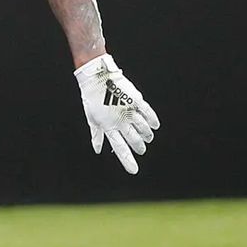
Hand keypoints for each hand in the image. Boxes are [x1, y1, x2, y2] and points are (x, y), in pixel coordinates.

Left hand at [74, 54, 159, 174]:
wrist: (97, 76)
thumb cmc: (92, 97)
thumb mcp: (91, 117)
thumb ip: (96, 134)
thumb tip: (97, 150)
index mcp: (107, 126)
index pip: (119, 147)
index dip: (127, 160)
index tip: (134, 170)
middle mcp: (119, 120)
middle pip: (133, 139)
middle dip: (139, 147)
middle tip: (142, 149)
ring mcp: (128, 109)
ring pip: (142, 128)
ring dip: (146, 135)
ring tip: (148, 138)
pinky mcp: (135, 99)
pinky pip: (147, 112)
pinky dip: (152, 120)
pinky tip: (155, 126)